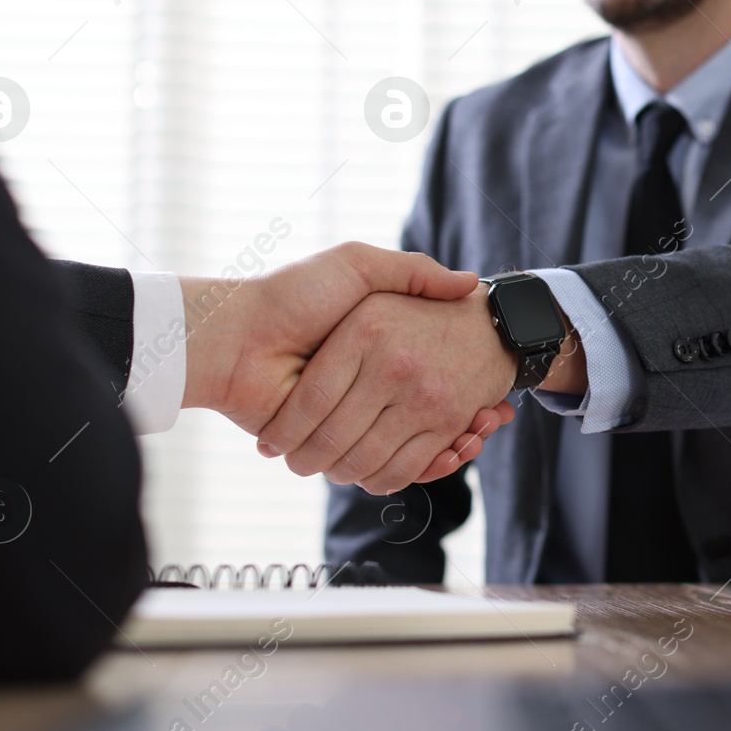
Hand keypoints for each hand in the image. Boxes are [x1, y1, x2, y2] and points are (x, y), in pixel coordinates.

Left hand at [178, 243, 515, 480]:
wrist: (235, 336)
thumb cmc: (294, 294)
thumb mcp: (357, 267)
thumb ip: (409, 271)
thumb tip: (467, 283)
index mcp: (371, 348)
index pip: (430, 370)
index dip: (464, 377)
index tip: (493, 377)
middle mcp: (368, 384)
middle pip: (431, 410)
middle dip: (465, 414)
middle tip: (495, 411)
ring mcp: (356, 416)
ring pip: (419, 441)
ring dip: (454, 441)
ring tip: (481, 427)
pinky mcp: (340, 444)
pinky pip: (396, 463)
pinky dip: (428, 464)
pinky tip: (458, 446)